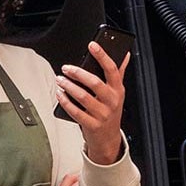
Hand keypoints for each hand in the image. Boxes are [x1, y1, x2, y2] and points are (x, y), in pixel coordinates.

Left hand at [54, 41, 131, 164]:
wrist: (108, 139)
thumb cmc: (111, 112)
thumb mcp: (117, 93)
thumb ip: (119, 73)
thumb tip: (125, 55)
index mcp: (118, 90)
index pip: (112, 69)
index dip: (102, 56)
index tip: (92, 45)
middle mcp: (111, 101)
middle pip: (95, 83)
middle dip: (78, 73)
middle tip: (66, 68)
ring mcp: (102, 114)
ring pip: (82, 97)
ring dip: (68, 86)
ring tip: (60, 80)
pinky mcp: (91, 125)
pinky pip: (75, 112)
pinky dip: (65, 102)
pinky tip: (60, 94)